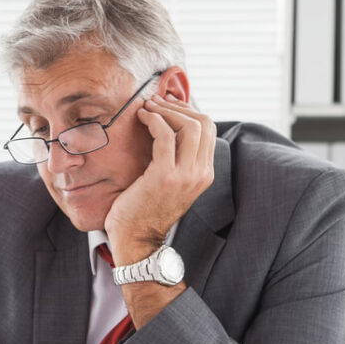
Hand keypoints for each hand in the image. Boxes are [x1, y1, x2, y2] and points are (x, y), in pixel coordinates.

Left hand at [104, 94, 215, 261]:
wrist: (136, 241)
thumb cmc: (144, 210)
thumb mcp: (169, 183)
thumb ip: (176, 160)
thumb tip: (169, 128)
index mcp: (205, 174)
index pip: (208, 129)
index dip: (187, 111)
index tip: (166, 105)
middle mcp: (200, 174)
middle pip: (203, 122)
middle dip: (177, 106)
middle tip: (155, 102)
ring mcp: (185, 175)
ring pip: (188, 125)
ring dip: (165, 110)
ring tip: (146, 107)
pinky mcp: (165, 176)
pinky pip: (165, 135)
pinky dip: (153, 120)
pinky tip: (141, 118)